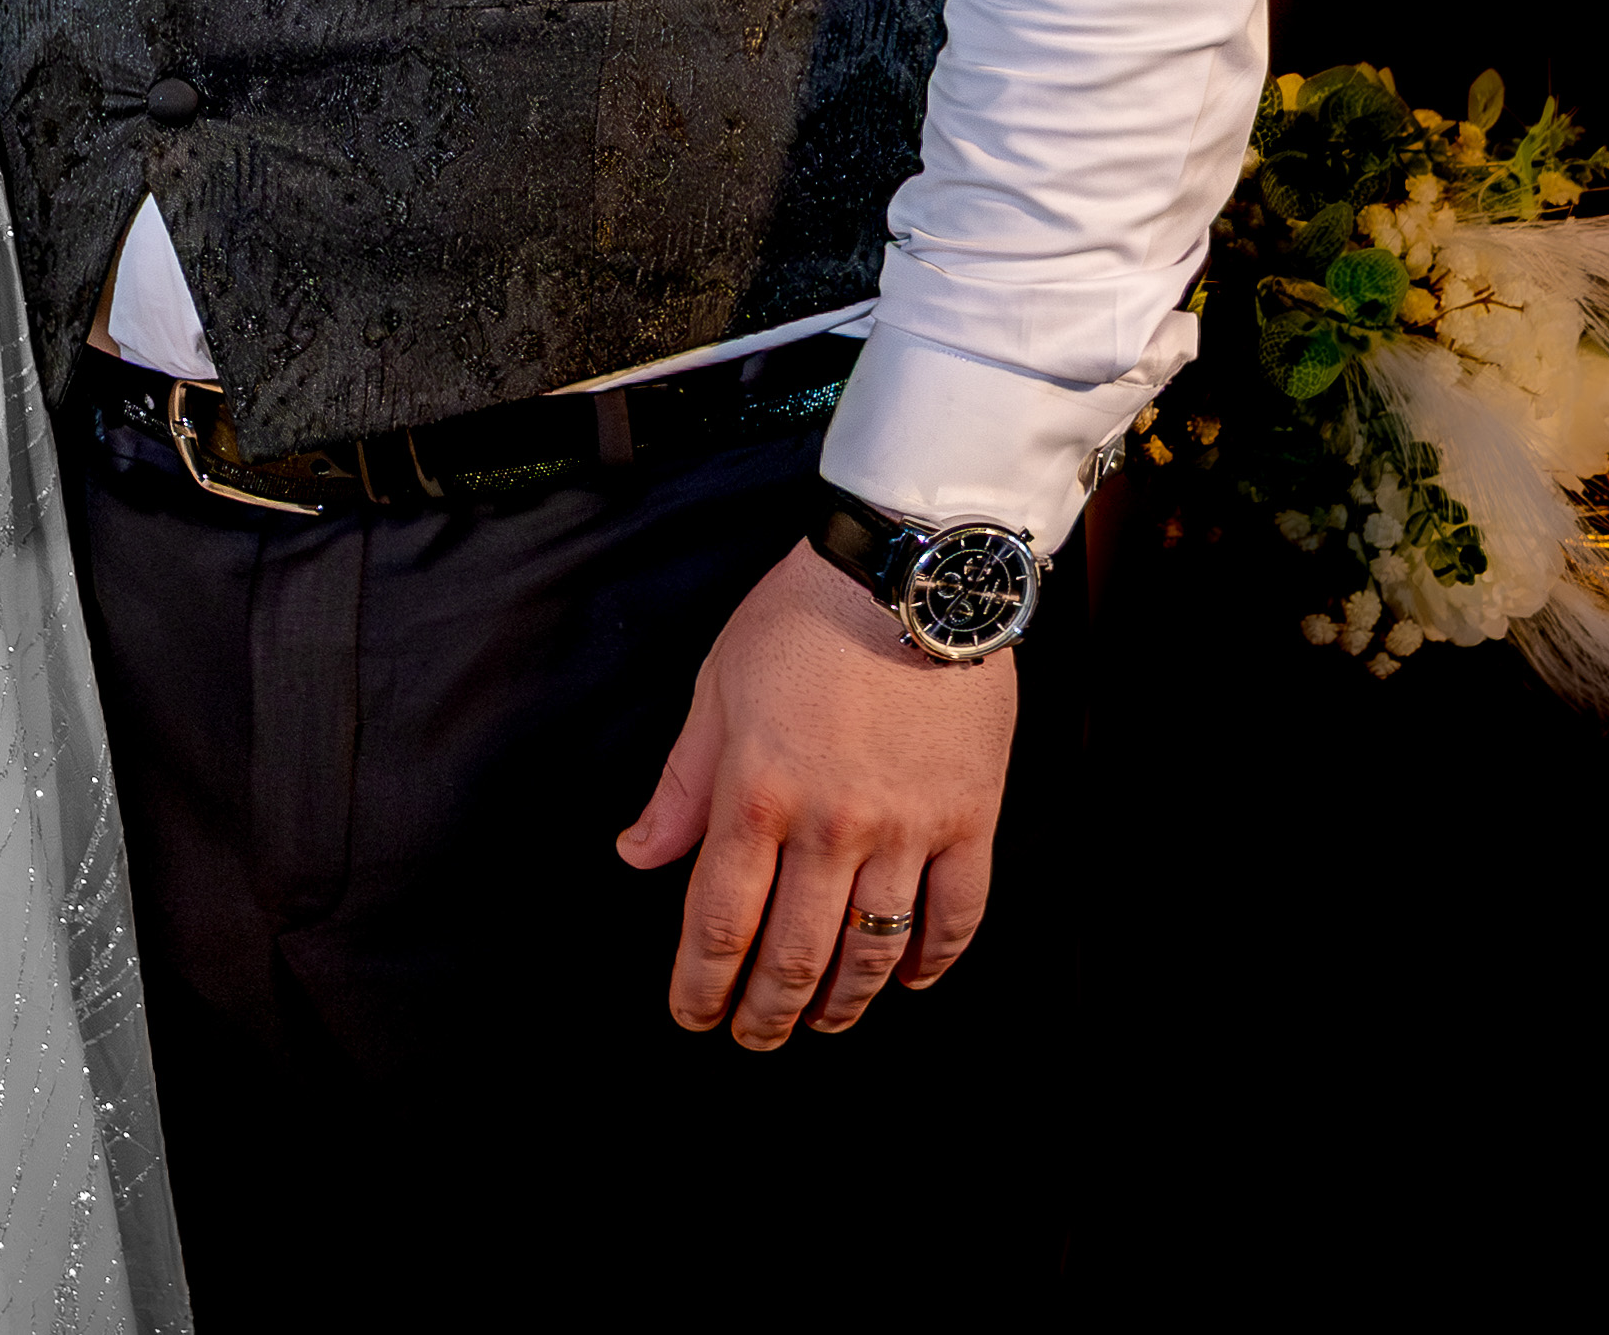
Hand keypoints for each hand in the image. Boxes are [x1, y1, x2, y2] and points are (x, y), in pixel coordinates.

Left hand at [614, 538, 1016, 1043]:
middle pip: (792, 955)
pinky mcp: (970, 817)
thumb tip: (638, 854)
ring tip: (823, 1022)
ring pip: (873, 951)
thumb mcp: (718, 685)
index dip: (701, 986)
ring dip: (843, 1004)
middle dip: (765, 1013)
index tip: (693, 1017)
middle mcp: (829, 825)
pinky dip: (933, 962)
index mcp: (756, 792)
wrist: (908, 568)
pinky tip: (910, 980)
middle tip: (753, 1040)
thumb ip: (682, 782)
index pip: (718, 922)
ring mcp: (906, 827)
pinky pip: (956, 918)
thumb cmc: (800, 616)